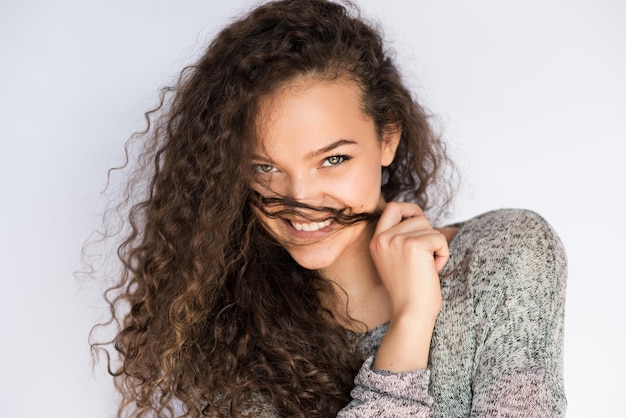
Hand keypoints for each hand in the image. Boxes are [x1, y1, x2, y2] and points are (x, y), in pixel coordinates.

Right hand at [369, 202, 449, 371]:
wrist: (410, 312)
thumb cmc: (408, 291)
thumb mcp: (394, 260)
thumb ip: (399, 238)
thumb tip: (418, 216)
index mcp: (376, 241)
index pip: (392, 207)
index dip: (410, 209)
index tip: (419, 220)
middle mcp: (383, 238)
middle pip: (416, 216)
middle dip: (428, 231)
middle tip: (427, 253)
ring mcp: (397, 240)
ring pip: (429, 227)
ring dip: (436, 246)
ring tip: (428, 267)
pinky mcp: (414, 245)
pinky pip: (439, 239)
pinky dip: (443, 254)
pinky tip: (433, 269)